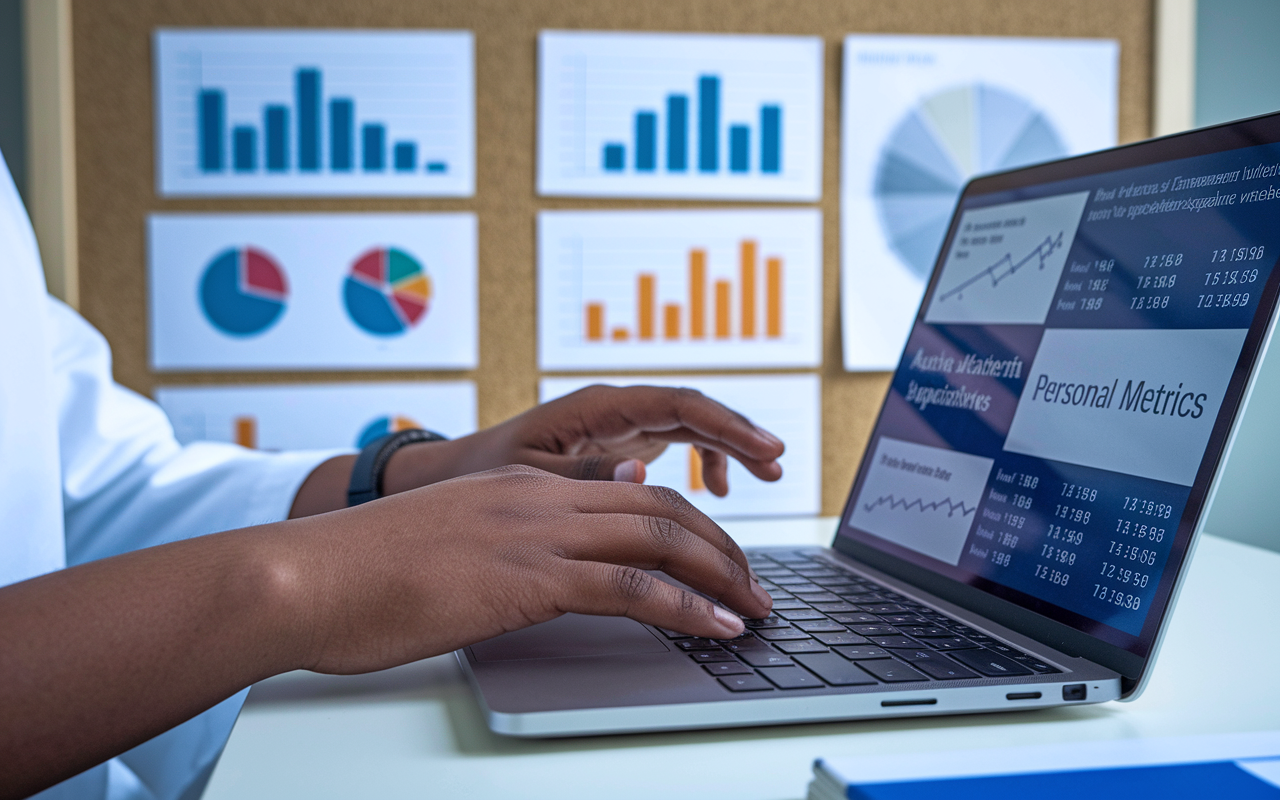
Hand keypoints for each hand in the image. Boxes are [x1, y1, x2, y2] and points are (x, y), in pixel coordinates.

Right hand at [281, 465, 772, 673]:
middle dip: (721, 545)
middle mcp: (539, 498)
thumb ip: (506, 540)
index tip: (716, 555)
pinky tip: (717, 626)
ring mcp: (535, 532)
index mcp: (522, 487)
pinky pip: (630, 585)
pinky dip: (686, 606)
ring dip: (721, 573)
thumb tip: (553, 562)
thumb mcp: (449, 543)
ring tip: (756, 609)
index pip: (631, 489)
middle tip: (755, 585)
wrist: (305, 577)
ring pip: (660, 535)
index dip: (686, 521)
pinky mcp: (526, 576)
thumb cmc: (362, 573)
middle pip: (661, 505)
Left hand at [383, 385, 785, 498]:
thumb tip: (642, 472)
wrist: (450, 475)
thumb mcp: (525, 476)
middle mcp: (613, 410)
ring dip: (728, 447)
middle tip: (778, 464)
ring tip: (766, 474)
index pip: (677, 405)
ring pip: (689, 426)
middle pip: (692, 411)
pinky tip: (718, 491)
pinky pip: (675, 444)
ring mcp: (618, 426)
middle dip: (739, 435)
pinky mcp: (618, 447)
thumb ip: (579, 473)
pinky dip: (702, 463)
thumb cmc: (481, 473)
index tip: (766, 449)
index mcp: (595, 409)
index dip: (726, 427)